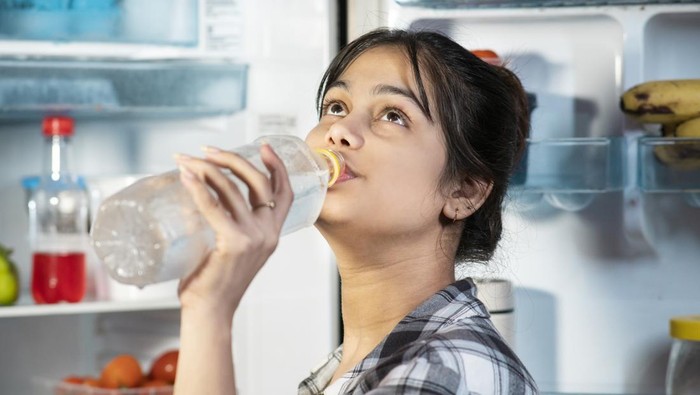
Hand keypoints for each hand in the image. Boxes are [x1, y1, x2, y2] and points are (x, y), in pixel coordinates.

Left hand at [174, 144, 292, 321]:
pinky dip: (199, 188)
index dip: (276, 166)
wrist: (211, 313)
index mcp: (272, 233)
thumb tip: (194, 193)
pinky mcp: (233, 244)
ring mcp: (253, 238)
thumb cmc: (214, 282)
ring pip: (232, 190)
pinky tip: (186, 177)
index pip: (284, 192)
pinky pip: (214, 207)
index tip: (263, 146)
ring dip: (207, 169)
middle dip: (232, 159)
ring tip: (186, 162)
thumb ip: (223, 222)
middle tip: (206, 151)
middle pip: (257, 182)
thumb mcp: (231, 247)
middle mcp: (268, 233)